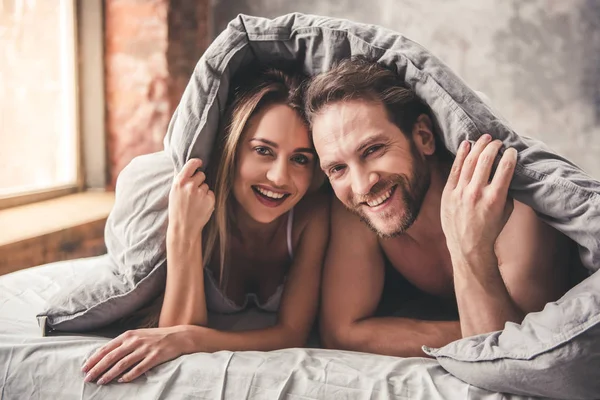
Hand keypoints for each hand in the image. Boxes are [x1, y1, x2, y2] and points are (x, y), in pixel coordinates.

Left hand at [81, 326, 190, 384]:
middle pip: (111, 357)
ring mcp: (145, 349)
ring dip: (110, 374)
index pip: (107, 348)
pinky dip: (129, 375)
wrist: (179, 336)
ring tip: (101, 382)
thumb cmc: (156, 337)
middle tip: (87, 378)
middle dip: (97, 368)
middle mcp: (135, 341)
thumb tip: (106, 355)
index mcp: (129, 335)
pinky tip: (121, 380)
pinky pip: (139, 368)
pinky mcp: (155, 357)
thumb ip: (124, 343)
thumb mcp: (138, 335)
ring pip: (122, 364)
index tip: (84, 368)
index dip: (94, 359)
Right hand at [168, 158, 214, 240]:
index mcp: (180, 182)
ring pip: (206, 185)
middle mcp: (190, 185)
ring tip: (195, 202)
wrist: (183, 228)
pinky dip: (208, 199)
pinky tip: (201, 206)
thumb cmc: (177, 210)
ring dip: (203, 192)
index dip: (197, 162)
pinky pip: (211, 194)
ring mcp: (201, 192)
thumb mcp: (173, 192)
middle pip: (201, 175)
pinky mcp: (210, 199)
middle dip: (199, 181)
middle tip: (193, 192)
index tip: (200, 163)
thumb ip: (181, 180)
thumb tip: (187, 167)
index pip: (192, 164)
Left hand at [441, 134, 516, 260]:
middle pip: (486, 159)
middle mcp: (476, 193)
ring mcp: (460, 192)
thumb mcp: (506, 210)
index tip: (512, 150)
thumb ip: (507, 190)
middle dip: (493, 146)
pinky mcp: (448, 193)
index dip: (510, 155)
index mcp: (495, 198)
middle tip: (497, 141)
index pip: (505, 167)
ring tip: (484, 138)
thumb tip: (508, 169)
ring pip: (469, 161)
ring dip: (478, 146)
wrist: (467, 246)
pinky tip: (466, 144)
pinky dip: (461, 155)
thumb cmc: (490, 228)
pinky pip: (455, 169)